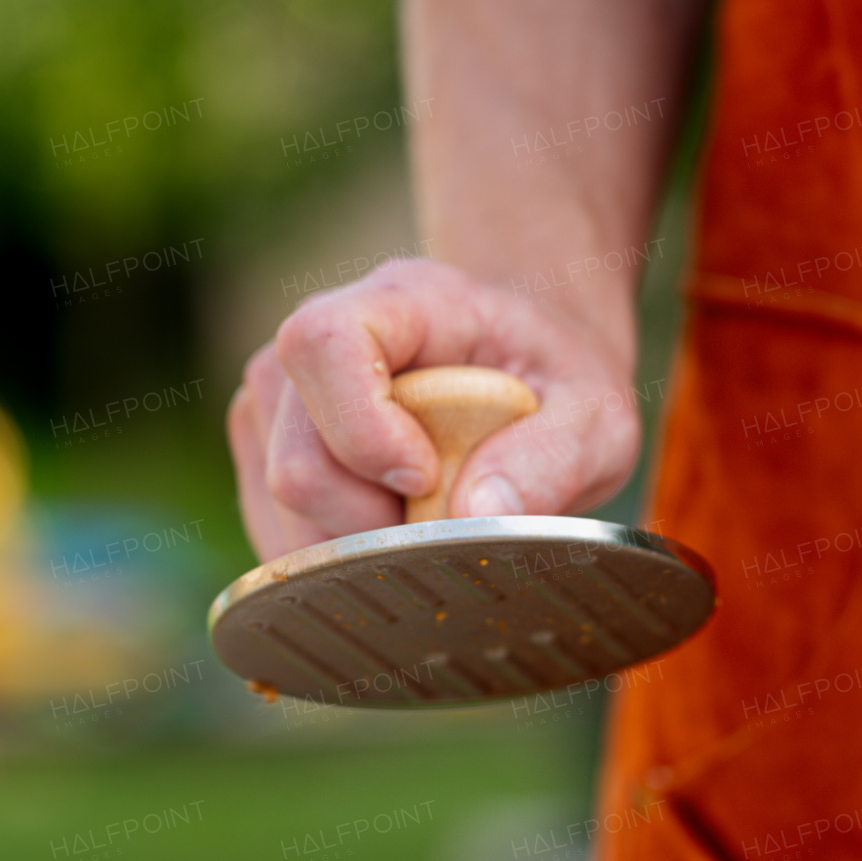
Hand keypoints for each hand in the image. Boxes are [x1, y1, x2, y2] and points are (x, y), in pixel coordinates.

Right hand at [227, 259, 640, 557]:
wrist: (523, 370)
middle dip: (373, 525)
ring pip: (279, 510)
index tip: (426, 479)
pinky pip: (277, 536)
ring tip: (422, 521)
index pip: (324, 344)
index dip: (363, 430)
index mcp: (400, 302)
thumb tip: (477, 514)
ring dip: (356, 546)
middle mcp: (318, 343)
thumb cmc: (556, 386)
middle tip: (444, 525)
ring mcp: (280, 401)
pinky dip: (335, 558)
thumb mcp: (596, 417)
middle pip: (296, 461)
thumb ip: (552, 460)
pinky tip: (389, 535)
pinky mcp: (266, 456)